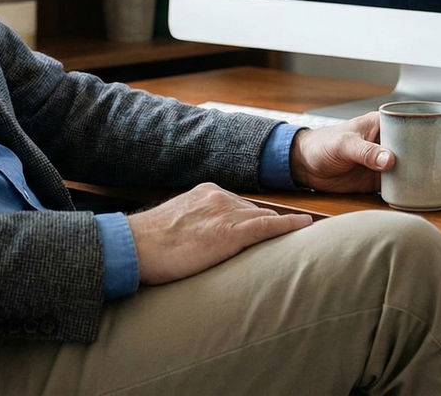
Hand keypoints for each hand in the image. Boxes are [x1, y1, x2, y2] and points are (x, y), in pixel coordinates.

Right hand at [126, 183, 312, 284]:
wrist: (134, 247)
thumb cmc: (148, 243)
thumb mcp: (175, 225)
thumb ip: (195, 224)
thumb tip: (202, 239)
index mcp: (205, 193)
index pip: (239, 205)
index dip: (253, 219)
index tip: (266, 226)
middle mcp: (218, 197)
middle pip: (255, 211)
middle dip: (269, 223)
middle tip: (290, 235)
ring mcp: (225, 213)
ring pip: (264, 219)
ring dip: (281, 228)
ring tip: (302, 234)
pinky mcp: (230, 232)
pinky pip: (268, 227)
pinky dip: (290, 226)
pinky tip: (306, 226)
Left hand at [288, 112, 440, 192]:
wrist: (304, 165)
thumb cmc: (322, 144)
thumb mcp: (344, 144)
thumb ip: (366, 152)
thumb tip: (392, 161)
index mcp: (385, 124)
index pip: (419, 120)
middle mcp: (391, 142)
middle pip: (426, 146)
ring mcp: (388, 162)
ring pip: (420, 166)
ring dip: (438, 174)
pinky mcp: (381, 181)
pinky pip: (406, 185)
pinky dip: (420, 189)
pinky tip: (433, 195)